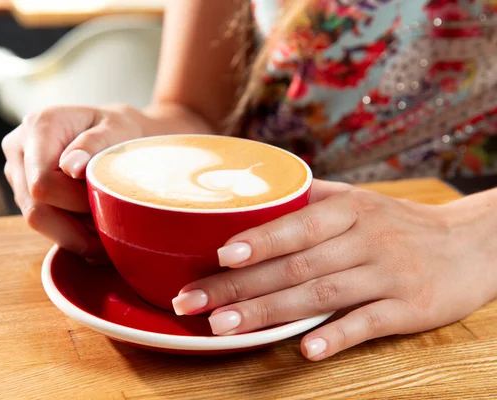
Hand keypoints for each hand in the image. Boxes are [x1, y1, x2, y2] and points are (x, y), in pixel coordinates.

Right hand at [2, 104, 143, 255]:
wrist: (114, 132)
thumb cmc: (119, 130)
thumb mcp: (117, 129)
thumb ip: (94, 144)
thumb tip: (70, 168)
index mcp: (39, 126)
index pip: (43, 183)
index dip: (76, 202)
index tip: (108, 203)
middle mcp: (19, 147)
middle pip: (35, 208)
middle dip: (76, 227)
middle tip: (111, 228)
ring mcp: (16, 170)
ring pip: (37, 220)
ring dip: (74, 232)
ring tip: (104, 225)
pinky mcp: (22, 189)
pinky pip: (42, 220)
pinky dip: (69, 229)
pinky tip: (92, 222)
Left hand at [172, 180, 496, 359]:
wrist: (471, 244)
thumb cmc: (399, 223)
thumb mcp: (361, 201)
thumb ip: (312, 199)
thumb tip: (257, 196)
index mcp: (349, 210)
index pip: (294, 226)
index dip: (256, 241)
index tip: (215, 256)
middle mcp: (365, 239)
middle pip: (295, 265)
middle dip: (239, 285)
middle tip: (193, 302)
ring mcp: (387, 274)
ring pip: (320, 294)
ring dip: (269, 312)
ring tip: (226, 327)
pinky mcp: (409, 307)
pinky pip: (367, 323)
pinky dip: (335, 337)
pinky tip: (304, 351)